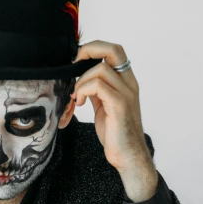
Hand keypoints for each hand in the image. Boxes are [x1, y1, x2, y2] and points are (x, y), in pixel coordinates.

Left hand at [70, 40, 153, 174]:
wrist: (128, 155)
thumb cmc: (116, 133)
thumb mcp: (104, 106)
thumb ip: (96, 90)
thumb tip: (79, 79)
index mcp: (126, 81)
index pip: (114, 50)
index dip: (94, 48)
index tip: (76, 61)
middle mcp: (129, 83)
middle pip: (113, 49)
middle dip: (88, 51)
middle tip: (73, 65)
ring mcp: (126, 93)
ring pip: (100, 68)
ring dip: (81, 81)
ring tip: (76, 97)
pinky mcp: (119, 105)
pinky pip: (98, 85)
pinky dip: (83, 91)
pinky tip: (79, 103)